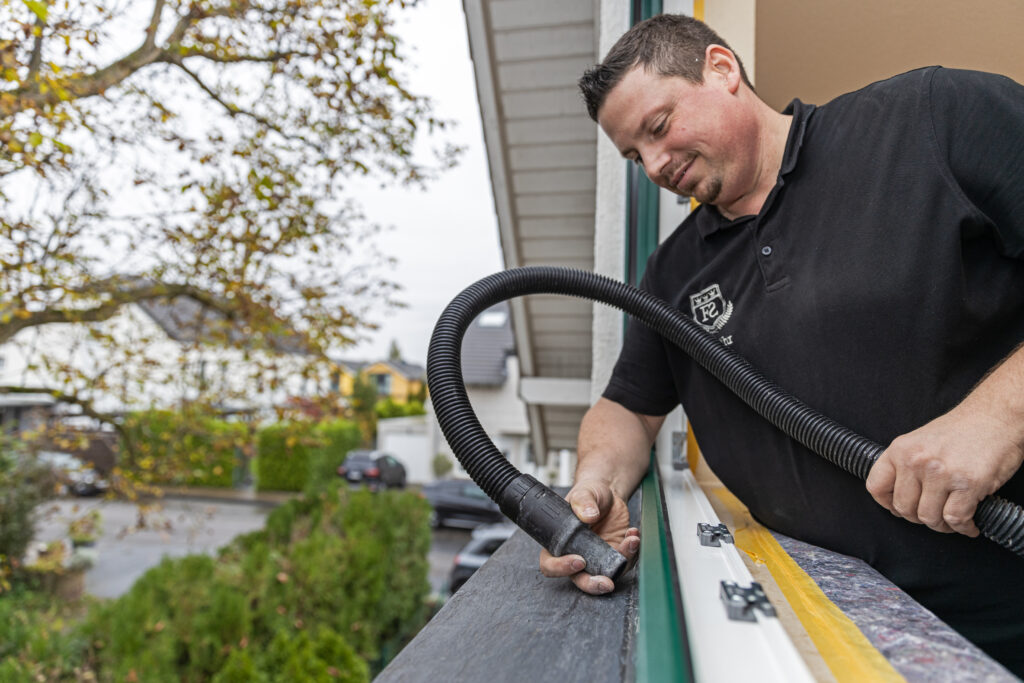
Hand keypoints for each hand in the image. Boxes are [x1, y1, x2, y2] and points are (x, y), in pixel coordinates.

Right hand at [538, 479, 638, 593]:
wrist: (609, 493)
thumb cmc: (589, 494)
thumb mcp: (584, 492)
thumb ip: (583, 501)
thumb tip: (589, 515)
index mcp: (559, 542)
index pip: (550, 564)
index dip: (561, 568)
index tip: (579, 561)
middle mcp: (576, 554)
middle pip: (579, 580)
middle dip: (593, 585)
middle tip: (606, 582)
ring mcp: (596, 558)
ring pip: (606, 575)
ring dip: (621, 564)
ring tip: (630, 541)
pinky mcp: (614, 556)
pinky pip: (623, 563)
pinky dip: (631, 552)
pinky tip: (633, 534)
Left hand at [866, 407, 1023, 535]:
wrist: (997, 416)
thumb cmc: (963, 429)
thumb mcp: (921, 441)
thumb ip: (906, 465)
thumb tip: (898, 496)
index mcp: (900, 449)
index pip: (876, 486)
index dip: (888, 504)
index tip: (899, 509)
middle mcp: (916, 461)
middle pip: (904, 508)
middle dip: (918, 518)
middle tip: (933, 515)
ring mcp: (941, 473)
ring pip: (929, 517)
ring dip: (942, 526)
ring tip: (952, 519)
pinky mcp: (968, 484)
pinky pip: (956, 519)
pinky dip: (964, 527)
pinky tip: (969, 524)